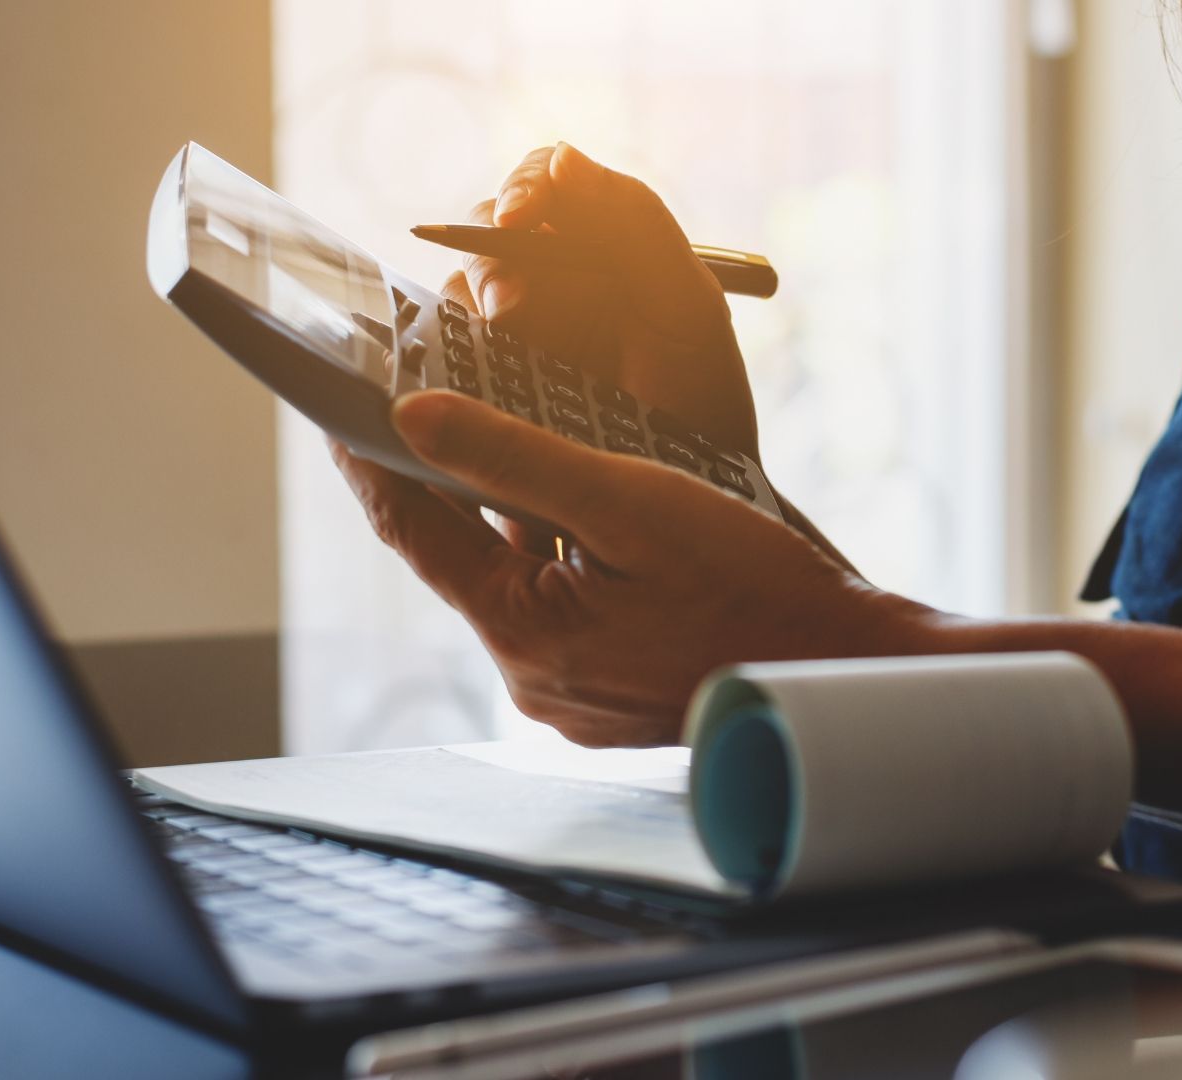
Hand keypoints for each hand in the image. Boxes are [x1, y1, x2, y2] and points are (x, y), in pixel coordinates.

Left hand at [333, 390, 935, 746]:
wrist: (842, 671)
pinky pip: (561, 609)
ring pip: (514, 580)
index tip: (339, 402)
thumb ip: (516, 457)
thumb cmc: (754, 588)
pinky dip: (557, 554)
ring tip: (509, 437)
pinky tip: (585, 511)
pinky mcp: (610, 696)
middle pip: (460, 556)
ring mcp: (573, 695)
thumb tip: (414, 417)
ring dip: (506, 514)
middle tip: (424, 397)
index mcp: (525, 633)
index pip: (412, 531)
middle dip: (442, 479)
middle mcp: (534, 677)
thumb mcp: (631, 502)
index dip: (369, 459)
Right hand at [451, 143, 758, 459]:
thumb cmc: (704, 403)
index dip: (524, 187)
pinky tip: (472, 379)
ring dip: (472, 307)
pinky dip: (449, 360)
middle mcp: (547, 280)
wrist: (698, 504)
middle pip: (484, 234)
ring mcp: (510, 336)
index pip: (544, 183)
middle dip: (491, 257)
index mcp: (599, 245)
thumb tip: (566, 158)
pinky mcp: (484, 392)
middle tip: (511, 302)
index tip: (520, 215)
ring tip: (506, 336)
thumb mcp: (687, 312)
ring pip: (458, 295)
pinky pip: (446, 362)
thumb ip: (637, 226)